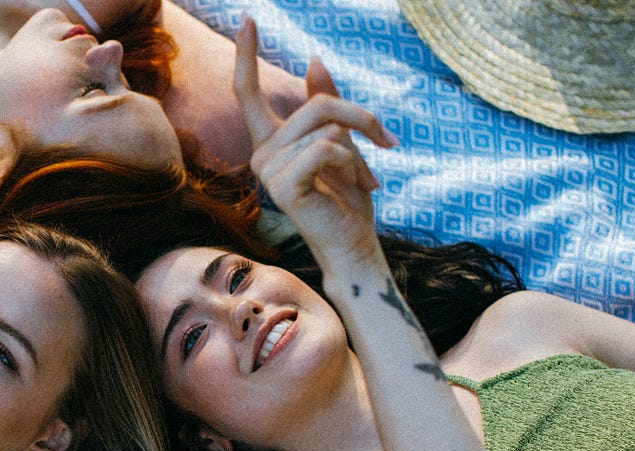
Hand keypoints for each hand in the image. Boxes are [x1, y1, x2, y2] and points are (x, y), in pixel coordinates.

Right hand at [233, 17, 396, 262]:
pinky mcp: (283, 186)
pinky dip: (352, 163)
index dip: (247, 56)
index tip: (248, 19)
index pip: (248, 93)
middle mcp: (261, 154)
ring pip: (327, 127)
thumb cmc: (350, 199)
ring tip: (366, 178)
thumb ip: (324, 105)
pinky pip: (327, 149)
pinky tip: (358, 184)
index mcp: (270, 142)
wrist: (355, 245)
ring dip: (360, 150)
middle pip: (318, 105)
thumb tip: (313, 59)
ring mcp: (268, 170)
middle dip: (362, 118)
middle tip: (388, 142)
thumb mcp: (343, 143)